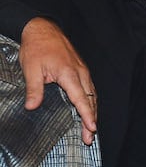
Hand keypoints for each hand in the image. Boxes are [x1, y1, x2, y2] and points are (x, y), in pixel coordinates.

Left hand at [19, 17, 96, 142]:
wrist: (43, 28)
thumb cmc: (37, 46)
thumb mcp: (31, 69)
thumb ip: (35, 89)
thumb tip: (32, 107)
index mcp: (69, 74)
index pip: (81, 99)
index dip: (87, 115)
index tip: (92, 128)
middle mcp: (80, 73)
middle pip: (91, 101)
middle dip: (92, 120)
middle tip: (89, 138)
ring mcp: (83, 71)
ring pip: (92, 95)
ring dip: (93, 112)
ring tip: (90, 129)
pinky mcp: (81, 70)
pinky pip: (90, 89)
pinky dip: (90, 102)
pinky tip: (88, 109)